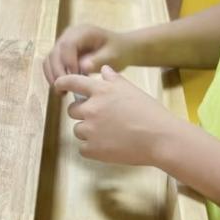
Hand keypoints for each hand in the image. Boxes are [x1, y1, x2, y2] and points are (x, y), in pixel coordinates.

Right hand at [44, 23, 133, 84]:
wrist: (120, 48)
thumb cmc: (118, 51)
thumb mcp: (113, 55)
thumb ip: (98, 60)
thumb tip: (82, 67)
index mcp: (82, 32)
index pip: (67, 45)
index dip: (68, 62)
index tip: (75, 77)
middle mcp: (69, 35)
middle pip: (54, 53)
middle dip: (57, 72)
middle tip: (64, 90)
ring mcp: (63, 43)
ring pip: (49, 59)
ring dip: (52, 76)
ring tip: (61, 92)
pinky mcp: (61, 53)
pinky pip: (51, 64)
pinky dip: (53, 76)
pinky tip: (61, 88)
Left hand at [53, 66, 178, 165]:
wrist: (160, 138)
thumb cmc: (150, 113)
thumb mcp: (132, 90)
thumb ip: (114, 79)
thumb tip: (104, 70)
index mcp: (101, 91)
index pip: (72, 82)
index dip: (62, 83)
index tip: (58, 85)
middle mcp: (92, 108)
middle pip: (72, 110)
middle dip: (82, 113)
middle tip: (101, 118)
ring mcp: (90, 129)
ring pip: (78, 130)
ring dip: (88, 132)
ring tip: (110, 134)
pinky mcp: (92, 149)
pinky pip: (83, 148)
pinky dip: (92, 148)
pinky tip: (109, 146)